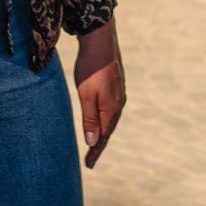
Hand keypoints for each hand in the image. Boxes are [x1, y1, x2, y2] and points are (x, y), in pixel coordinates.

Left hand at [73, 21, 125, 169]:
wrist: (101, 40)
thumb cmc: (90, 68)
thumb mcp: (86, 95)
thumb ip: (90, 119)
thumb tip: (93, 142)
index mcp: (111, 108)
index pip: (103, 136)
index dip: (96, 151)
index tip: (88, 165)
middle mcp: (118, 103)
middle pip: (109, 129)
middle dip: (100, 144)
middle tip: (90, 160)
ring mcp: (118, 93)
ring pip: (110, 118)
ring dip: (103, 132)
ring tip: (95, 143)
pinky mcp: (115, 85)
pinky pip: (110, 108)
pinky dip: (104, 119)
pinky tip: (100, 118)